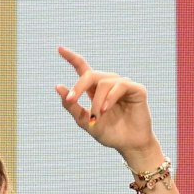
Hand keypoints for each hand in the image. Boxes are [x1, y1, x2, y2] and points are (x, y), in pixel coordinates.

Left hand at [53, 47, 161, 168]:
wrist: (128, 145)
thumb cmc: (109, 133)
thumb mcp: (85, 121)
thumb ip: (72, 106)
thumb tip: (58, 87)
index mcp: (95, 89)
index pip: (83, 68)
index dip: (71, 58)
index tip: (59, 48)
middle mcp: (109, 83)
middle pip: (90, 74)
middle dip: (78, 86)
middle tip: (71, 100)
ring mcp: (123, 85)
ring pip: (103, 83)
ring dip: (96, 101)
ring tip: (97, 116)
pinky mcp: (136, 89)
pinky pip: (119, 86)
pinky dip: (109, 98)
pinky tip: (105, 109)